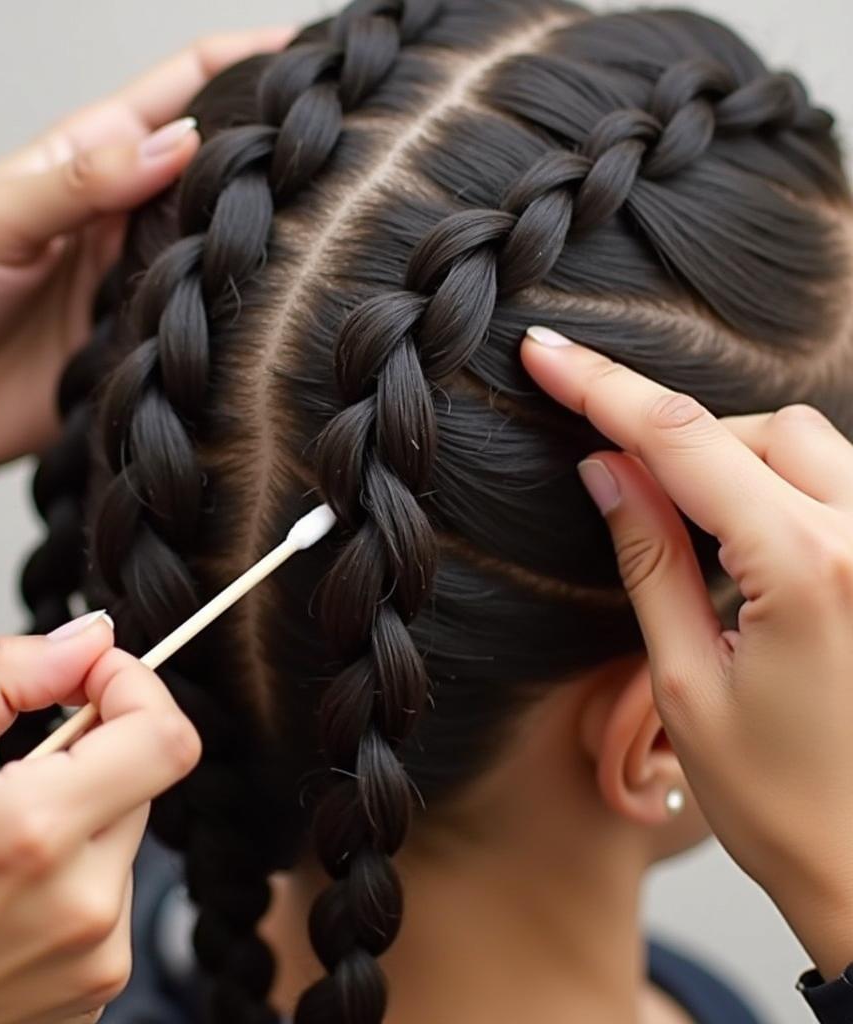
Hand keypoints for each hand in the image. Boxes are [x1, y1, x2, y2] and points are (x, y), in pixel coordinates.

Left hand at [0, 28, 291, 504]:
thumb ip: (84, 180)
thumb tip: (179, 144)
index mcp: (90, 161)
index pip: (184, 94)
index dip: (248, 65)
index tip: (314, 57)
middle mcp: (124, 220)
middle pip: (217, 176)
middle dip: (276, 159)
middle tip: (344, 157)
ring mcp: (137, 286)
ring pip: (220, 255)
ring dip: (265, 246)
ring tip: (330, 236)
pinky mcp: (139, 349)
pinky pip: (199, 332)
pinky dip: (233, 325)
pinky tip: (270, 321)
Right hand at [0, 612, 199, 1023]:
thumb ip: (0, 676)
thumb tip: (85, 638)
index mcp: (34, 834)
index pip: (164, 734)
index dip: (135, 686)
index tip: (89, 677)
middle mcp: (83, 903)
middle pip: (149, 773)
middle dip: (100, 744)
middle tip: (25, 764)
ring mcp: (98, 953)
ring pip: (131, 829)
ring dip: (86, 808)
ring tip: (4, 840)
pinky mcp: (100, 983)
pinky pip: (117, 889)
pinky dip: (80, 868)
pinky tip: (14, 891)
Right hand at [522, 326, 852, 979]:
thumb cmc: (781, 803)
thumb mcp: (686, 683)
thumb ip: (648, 559)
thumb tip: (606, 469)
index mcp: (805, 570)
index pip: (681, 443)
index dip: (602, 389)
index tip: (547, 353)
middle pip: (762, 429)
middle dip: (686, 445)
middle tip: (635, 501)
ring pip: (812, 446)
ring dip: (742, 467)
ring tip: (709, 547)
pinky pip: (844, 488)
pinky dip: (787, 494)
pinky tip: (761, 560)